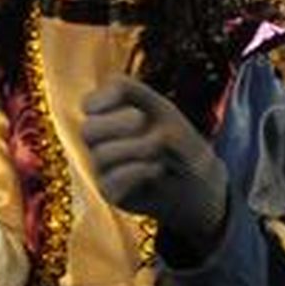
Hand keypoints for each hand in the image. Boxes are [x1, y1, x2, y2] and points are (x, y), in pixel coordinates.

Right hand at [82, 75, 227, 254]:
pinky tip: (156, 168)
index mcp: (108, 117)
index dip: (104, 101)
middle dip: (116, 124)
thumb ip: (135, 94)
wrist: (196, 181)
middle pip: (88, 130)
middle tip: (142, 120)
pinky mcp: (110, 191)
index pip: (89, 104)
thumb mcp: (162, 109)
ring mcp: (102, 167)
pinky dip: (137, 171)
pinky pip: (110, 181)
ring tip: (159, 149)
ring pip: (100, 155)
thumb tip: (120, 106)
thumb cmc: (177, 140)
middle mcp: (100, 142)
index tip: (133, 104)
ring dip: (135, 147)